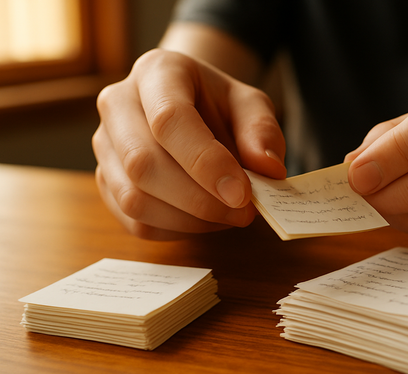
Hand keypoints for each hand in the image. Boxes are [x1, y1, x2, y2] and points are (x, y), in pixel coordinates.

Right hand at [93, 49, 285, 239]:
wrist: (194, 109)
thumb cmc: (220, 106)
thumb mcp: (251, 106)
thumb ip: (262, 132)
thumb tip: (268, 169)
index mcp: (156, 72)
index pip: (169, 120)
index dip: (206, 163)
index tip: (242, 193)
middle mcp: (118, 105)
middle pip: (143, 164)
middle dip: (200, 200)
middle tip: (244, 212)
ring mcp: (105, 146)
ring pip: (134, 199)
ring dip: (190, 220)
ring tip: (229, 215)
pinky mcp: (106, 183)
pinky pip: (134, 222)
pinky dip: (177, 230)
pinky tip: (206, 220)